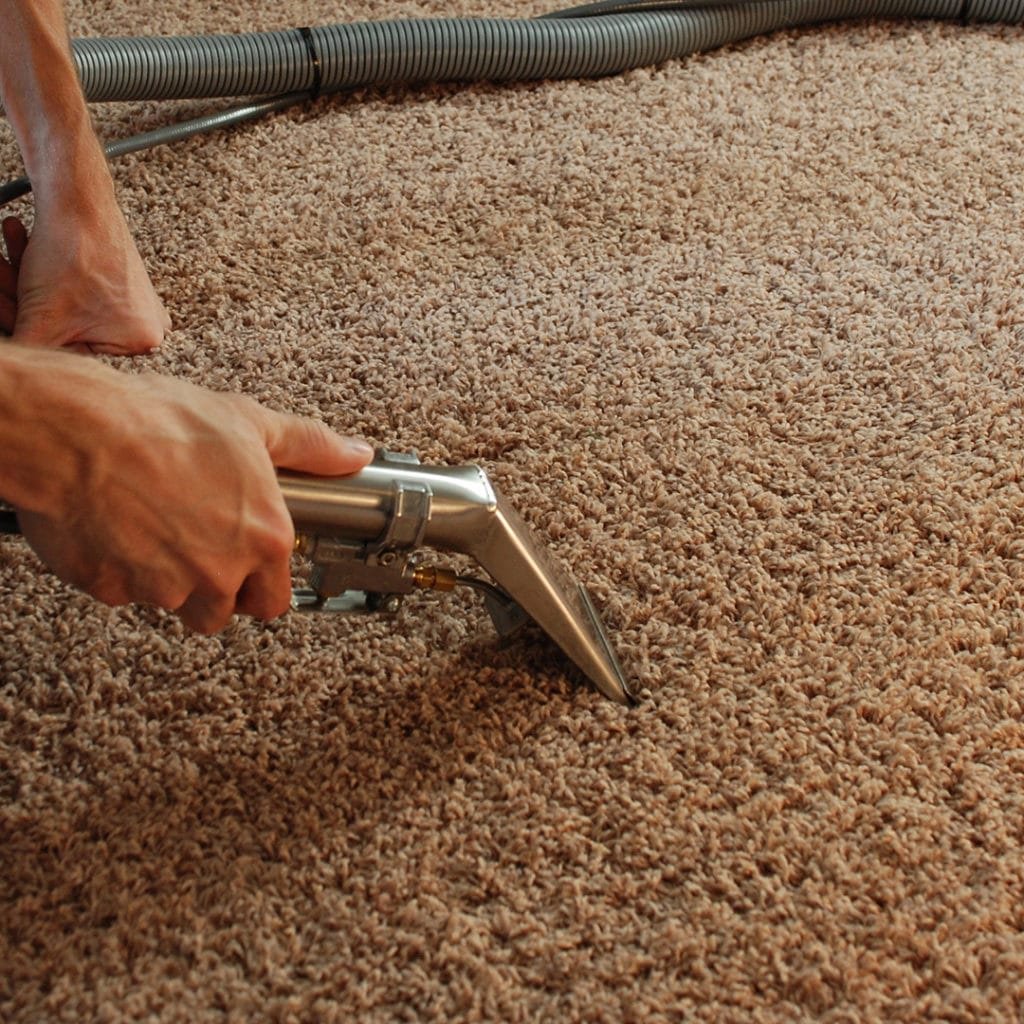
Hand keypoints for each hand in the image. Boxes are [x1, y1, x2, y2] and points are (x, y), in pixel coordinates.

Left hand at [3, 200, 169, 353]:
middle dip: (23, 305)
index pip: (73, 356)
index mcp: (141, 341)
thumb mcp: (38, 322)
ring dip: (26, 285)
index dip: (31, 337)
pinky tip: (20, 245)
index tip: (6, 313)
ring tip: (2, 256)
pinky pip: (75, 291)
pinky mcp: (122, 282)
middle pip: (69, 331)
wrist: (78, 198)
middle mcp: (148, 325)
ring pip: (66, 308)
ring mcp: (137, 303)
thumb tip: (17, 373)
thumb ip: (27, 354)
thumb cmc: (70, 256)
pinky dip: (44, 275)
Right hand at [11, 360, 372, 632]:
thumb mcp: (252, 424)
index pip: (276, 600)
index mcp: (263, 540)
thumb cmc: (162, 423)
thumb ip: (310, 447)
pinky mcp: (112, 589)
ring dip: (166, 579)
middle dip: (214, 592)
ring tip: (154, 526)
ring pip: (172, 604)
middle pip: (223, 612)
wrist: (79, 430)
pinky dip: (119, 568)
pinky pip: (120, 591)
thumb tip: (354, 454)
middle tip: (198, 548)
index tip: (247, 564)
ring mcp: (164, 587)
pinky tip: (116, 525)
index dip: (261, 584)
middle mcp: (220, 573)